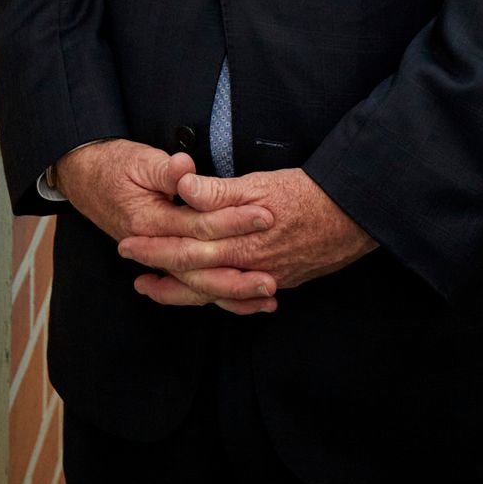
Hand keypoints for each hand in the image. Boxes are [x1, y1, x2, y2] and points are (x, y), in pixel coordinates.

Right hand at [55, 140, 278, 314]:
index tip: (266, 216)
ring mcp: (156, 257)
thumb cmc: (113, 165)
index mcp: (149, 222)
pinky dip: (215, 294)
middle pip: (200, 267)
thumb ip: (165, 170)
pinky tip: (241, 302)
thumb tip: (185, 168)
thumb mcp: (138, 160)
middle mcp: (153, 246)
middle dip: (238, 273)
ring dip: (231, 293)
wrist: (83, 175)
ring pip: (195, 285)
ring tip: (266, 299)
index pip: (198, 226)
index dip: (233, 222)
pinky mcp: (162, 258)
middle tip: (273, 278)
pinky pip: (190, 285)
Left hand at [118, 167, 376, 309]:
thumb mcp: (260, 182)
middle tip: (131, 269)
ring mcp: (263, 277)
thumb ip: (218, 190)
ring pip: (213, 292)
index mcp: (236, 240)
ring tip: (156, 289)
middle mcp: (246, 266)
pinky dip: (220, 301)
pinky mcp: (281, 280)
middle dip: (159, 270)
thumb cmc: (308, 193)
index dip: (154, 245)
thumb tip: (182, 186)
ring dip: (181, 292)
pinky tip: (210, 299)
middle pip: (192, 274)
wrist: (355, 215)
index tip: (127, 243)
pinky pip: (240, 299)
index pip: (184, 246)